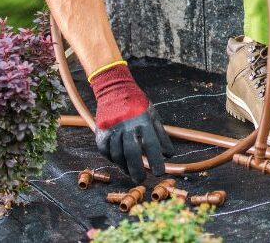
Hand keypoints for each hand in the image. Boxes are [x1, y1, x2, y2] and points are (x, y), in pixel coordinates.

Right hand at [90, 63, 174, 180]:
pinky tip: (119, 161)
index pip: (151, 144)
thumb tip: (169, 155)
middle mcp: (127, 125)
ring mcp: (112, 128)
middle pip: (132, 153)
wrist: (114, 89)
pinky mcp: (100, 131)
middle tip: (141, 180)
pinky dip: (112, 158)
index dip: (156, 160)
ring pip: (117, 154)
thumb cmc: (138, 104)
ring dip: (124, 166)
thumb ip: (161, 135)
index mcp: (143, 120)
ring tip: (131, 171)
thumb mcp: (153, 115)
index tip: (159, 173)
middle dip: (137, 169)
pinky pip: (105, 151)